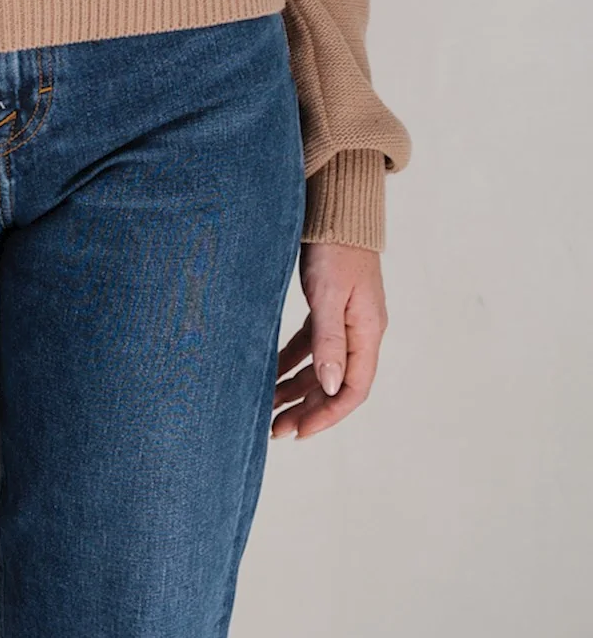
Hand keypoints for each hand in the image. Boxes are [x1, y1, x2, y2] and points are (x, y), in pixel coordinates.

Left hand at [271, 242, 387, 439]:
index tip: (298, 432)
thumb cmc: (335, 247)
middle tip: (275, 429)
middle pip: (335, 384)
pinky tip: (273, 371)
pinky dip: (294, 361)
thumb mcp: (329, 294)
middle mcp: (360, 331)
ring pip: (321, 367)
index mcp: (368, 333)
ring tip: (270, 408)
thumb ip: (329, 340)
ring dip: (297, 388)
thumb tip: (331, 388)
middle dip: (306, 409)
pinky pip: (312, 345)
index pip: (352, 390)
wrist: (336, 205)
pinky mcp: (329, 306)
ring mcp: (345, 319)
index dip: (327, 415)